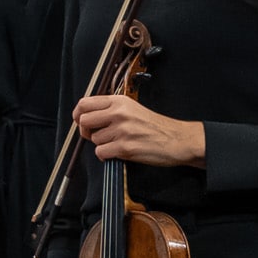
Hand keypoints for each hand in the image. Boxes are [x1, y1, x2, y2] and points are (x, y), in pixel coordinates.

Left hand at [74, 92, 205, 167]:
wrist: (178, 140)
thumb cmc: (155, 126)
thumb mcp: (132, 108)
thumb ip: (110, 109)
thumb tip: (85, 116)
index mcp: (119, 102)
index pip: (84, 103)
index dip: (78, 114)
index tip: (81, 121)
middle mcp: (119, 113)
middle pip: (84, 121)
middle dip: (87, 131)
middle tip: (98, 135)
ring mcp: (122, 130)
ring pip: (94, 139)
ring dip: (103, 144)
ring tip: (119, 142)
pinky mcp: (125, 147)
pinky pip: (101, 153)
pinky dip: (106, 155)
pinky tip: (119, 152)